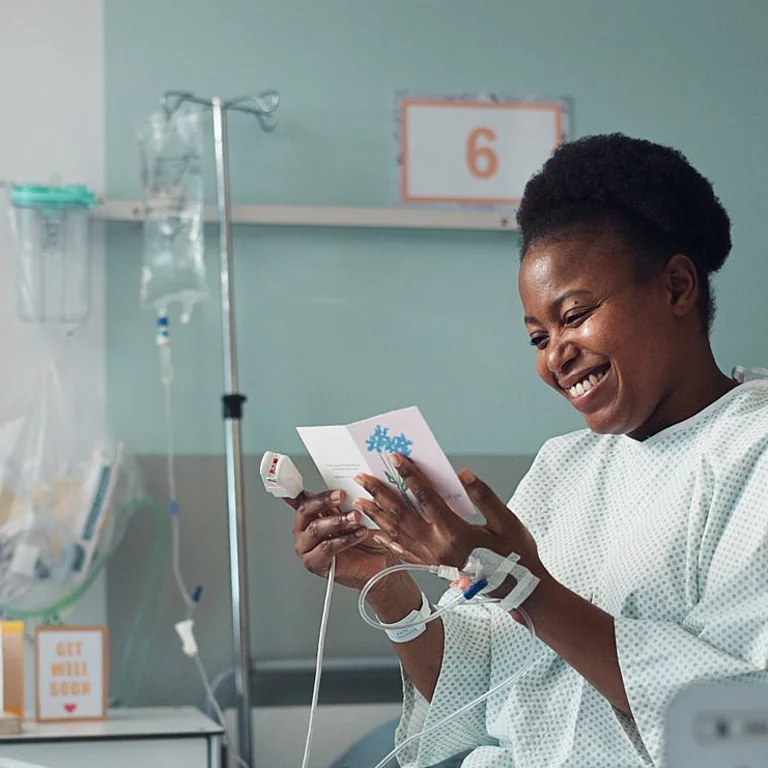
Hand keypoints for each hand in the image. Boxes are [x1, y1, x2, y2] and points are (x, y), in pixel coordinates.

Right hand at [287, 489, 397, 590]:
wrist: (378, 561)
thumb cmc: (365, 535)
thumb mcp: (357, 511)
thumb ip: (346, 500)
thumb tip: (348, 482)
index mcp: (310, 513)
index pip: (301, 497)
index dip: (302, 488)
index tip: (309, 483)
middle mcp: (304, 529)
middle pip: (304, 510)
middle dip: (324, 500)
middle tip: (342, 495)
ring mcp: (306, 547)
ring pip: (315, 529)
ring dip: (338, 521)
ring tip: (356, 517)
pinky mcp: (314, 563)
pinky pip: (326, 548)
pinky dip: (344, 539)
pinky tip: (359, 533)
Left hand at [352, 454, 546, 580]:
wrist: (519, 591)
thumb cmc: (516, 556)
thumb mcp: (507, 522)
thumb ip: (484, 497)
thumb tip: (463, 474)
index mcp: (455, 532)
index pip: (426, 498)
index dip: (410, 476)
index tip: (395, 458)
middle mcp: (437, 546)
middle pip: (401, 515)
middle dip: (380, 494)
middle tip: (362, 477)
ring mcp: (432, 559)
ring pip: (397, 534)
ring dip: (377, 516)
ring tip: (360, 501)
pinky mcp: (432, 568)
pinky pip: (403, 552)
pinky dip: (387, 540)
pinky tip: (376, 533)